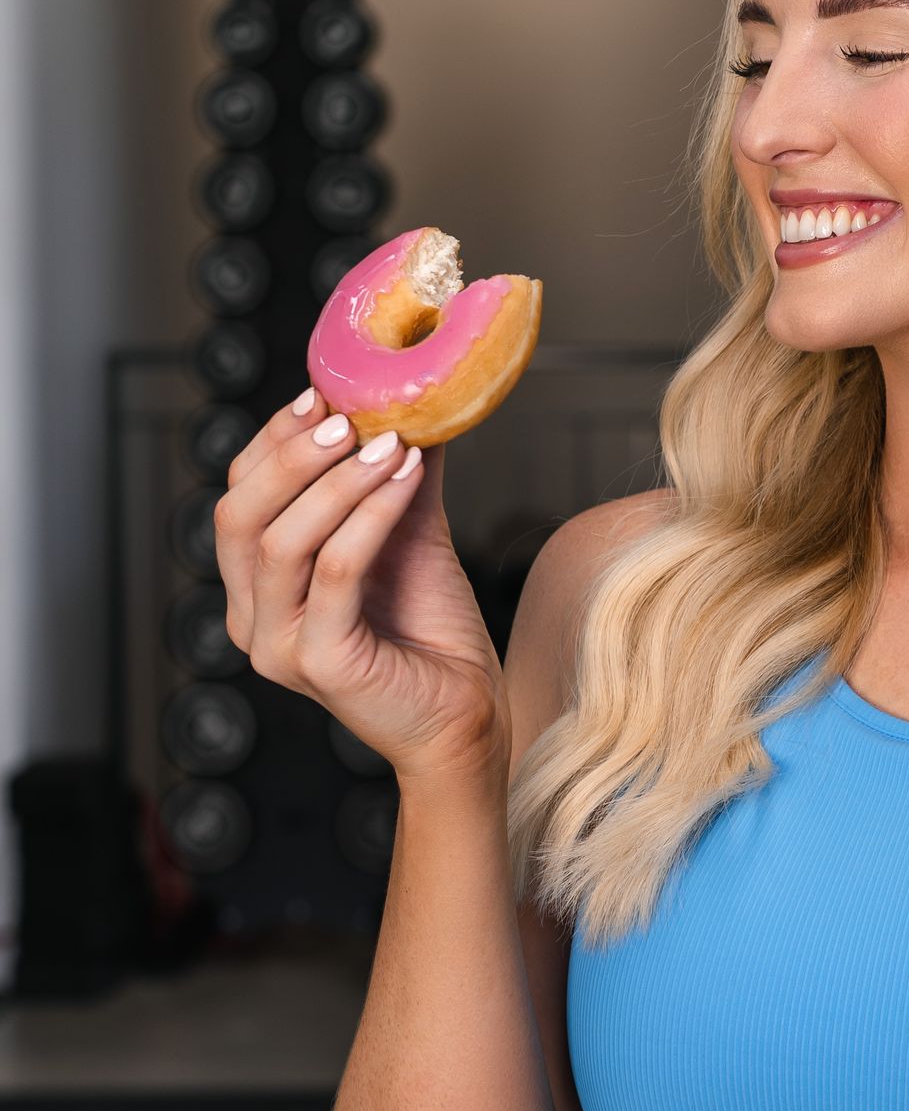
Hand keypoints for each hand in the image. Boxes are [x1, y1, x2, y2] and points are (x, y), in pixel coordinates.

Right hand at [215, 389, 509, 783]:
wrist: (467, 715)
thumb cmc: (431, 631)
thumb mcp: (408, 534)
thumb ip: (395, 473)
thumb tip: (414, 397)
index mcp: (254, 586)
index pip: (239, 496)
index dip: (273, 441)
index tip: (321, 395)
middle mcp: (250, 617)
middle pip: (239, 515)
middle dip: (291, 455)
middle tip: (347, 416)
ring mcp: (278, 646)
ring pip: (281, 542)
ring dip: (337, 482)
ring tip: (389, 444)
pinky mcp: (320, 664)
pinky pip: (335, 572)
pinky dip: (371, 516)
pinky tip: (407, 480)